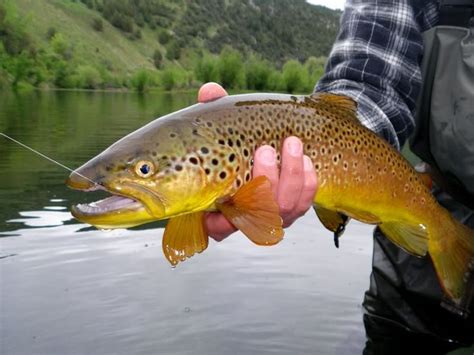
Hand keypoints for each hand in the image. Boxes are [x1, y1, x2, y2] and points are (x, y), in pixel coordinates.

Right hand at [198, 83, 317, 240]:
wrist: (278, 140)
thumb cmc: (241, 135)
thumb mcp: (226, 122)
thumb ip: (214, 109)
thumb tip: (208, 91)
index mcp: (219, 206)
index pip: (215, 228)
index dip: (219, 223)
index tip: (226, 199)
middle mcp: (246, 216)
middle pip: (254, 217)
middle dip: (263, 182)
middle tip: (265, 149)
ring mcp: (272, 215)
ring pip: (283, 209)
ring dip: (290, 176)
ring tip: (292, 143)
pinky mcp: (294, 208)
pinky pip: (304, 203)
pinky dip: (307, 182)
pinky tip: (305, 158)